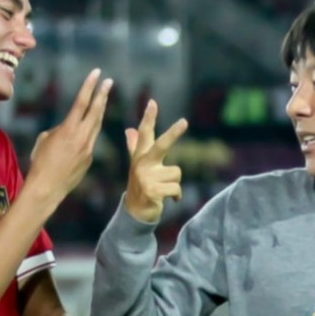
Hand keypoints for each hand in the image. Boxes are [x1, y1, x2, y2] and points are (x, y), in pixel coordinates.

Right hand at [24, 68, 111, 204]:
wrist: (47, 187)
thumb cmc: (40, 162)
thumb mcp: (44, 139)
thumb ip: (59, 130)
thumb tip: (67, 130)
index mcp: (69, 129)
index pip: (81, 102)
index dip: (89, 86)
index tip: (96, 73)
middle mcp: (82, 137)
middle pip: (96, 112)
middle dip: (102, 95)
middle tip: (109, 82)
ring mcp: (88, 149)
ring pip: (97, 126)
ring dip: (99, 112)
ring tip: (103, 99)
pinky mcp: (89, 159)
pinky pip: (91, 141)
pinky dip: (90, 133)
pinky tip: (86, 130)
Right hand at [123, 100, 187, 223]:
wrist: (134, 212)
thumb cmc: (141, 186)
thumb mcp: (138, 165)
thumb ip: (134, 147)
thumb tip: (129, 130)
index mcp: (140, 156)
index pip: (144, 134)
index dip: (148, 118)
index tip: (153, 102)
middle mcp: (142, 164)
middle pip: (161, 145)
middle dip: (173, 133)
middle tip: (184, 121)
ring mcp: (146, 178)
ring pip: (176, 173)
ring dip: (175, 184)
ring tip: (164, 191)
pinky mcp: (152, 191)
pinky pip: (176, 188)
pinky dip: (177, 196)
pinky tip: (169, 200)